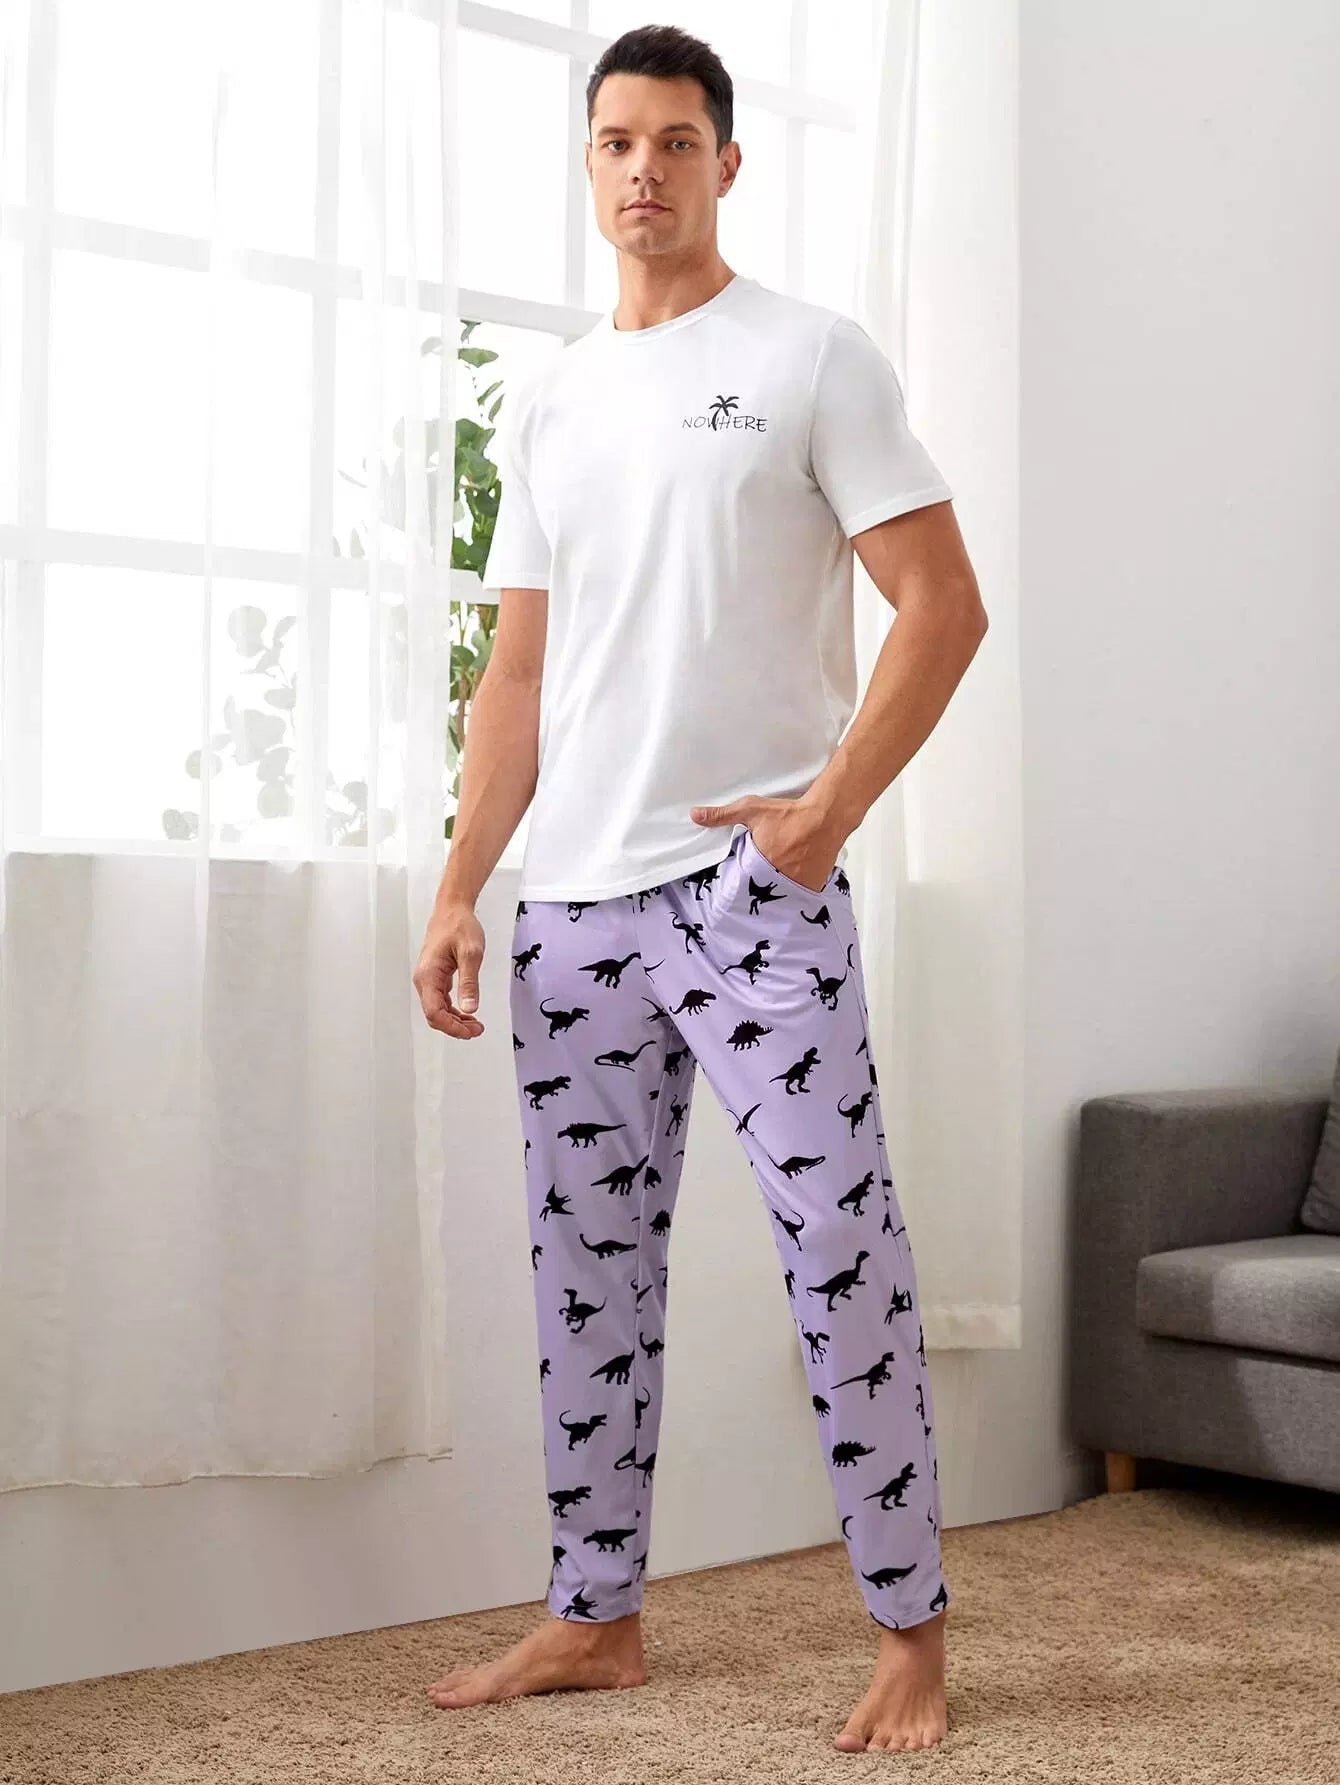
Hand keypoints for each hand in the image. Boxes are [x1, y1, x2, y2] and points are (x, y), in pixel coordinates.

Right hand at [414, 903, 485, 1037]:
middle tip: (477, 1030)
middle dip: (454, 1027)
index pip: (434, 1012)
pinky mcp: (435, 977)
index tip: (471, 1031)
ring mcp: (428, 979)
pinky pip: (440, 1001)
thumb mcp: (471, 953)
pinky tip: (467, 1013)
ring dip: (454, 1021)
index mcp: (428, 975)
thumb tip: (470, 1008)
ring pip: (437, 1010)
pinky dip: (453, 1011)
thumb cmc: (460, 926)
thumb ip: (469, 982)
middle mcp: (424, 980)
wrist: (452, 910)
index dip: (451, 1027)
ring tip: (475, 1025)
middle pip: (434, 1015)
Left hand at [688, 794, 842, 894]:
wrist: (825, 816)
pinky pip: (801, 893)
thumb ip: (721, 815)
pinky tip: (796, 875)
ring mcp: (797, 883)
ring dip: (779, 885)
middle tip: (766, 868)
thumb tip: (695, 815)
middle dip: (762, 881)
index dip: (744, 876)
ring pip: (782, 891)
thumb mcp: (751, 810)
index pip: (744, 879)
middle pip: (764, 886)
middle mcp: (778, 877)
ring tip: (782, 870)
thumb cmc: (789, 814)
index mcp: (759, 864)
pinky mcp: (813, 884)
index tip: (745, 872)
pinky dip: (797, 887)